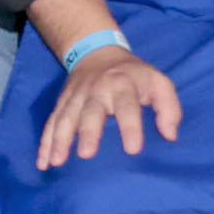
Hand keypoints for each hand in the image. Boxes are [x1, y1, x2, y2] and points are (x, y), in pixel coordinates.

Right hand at [38, 42, 182, 169]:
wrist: (97, 51)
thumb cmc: (133, 75)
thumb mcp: (159, 82)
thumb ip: (170, 107)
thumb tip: (170, 135)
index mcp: (123, 84)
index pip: (127, 106)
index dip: (130, 126)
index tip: (133, 149)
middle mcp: (96, 90)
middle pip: (91, 111)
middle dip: (88, 132)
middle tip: (87, 154)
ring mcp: (76, 97)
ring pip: (66, 117)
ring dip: (60, 139)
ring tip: (56, 162)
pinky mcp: (62, 103)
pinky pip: (52, 122)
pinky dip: (45, 141)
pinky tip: (43, 161)